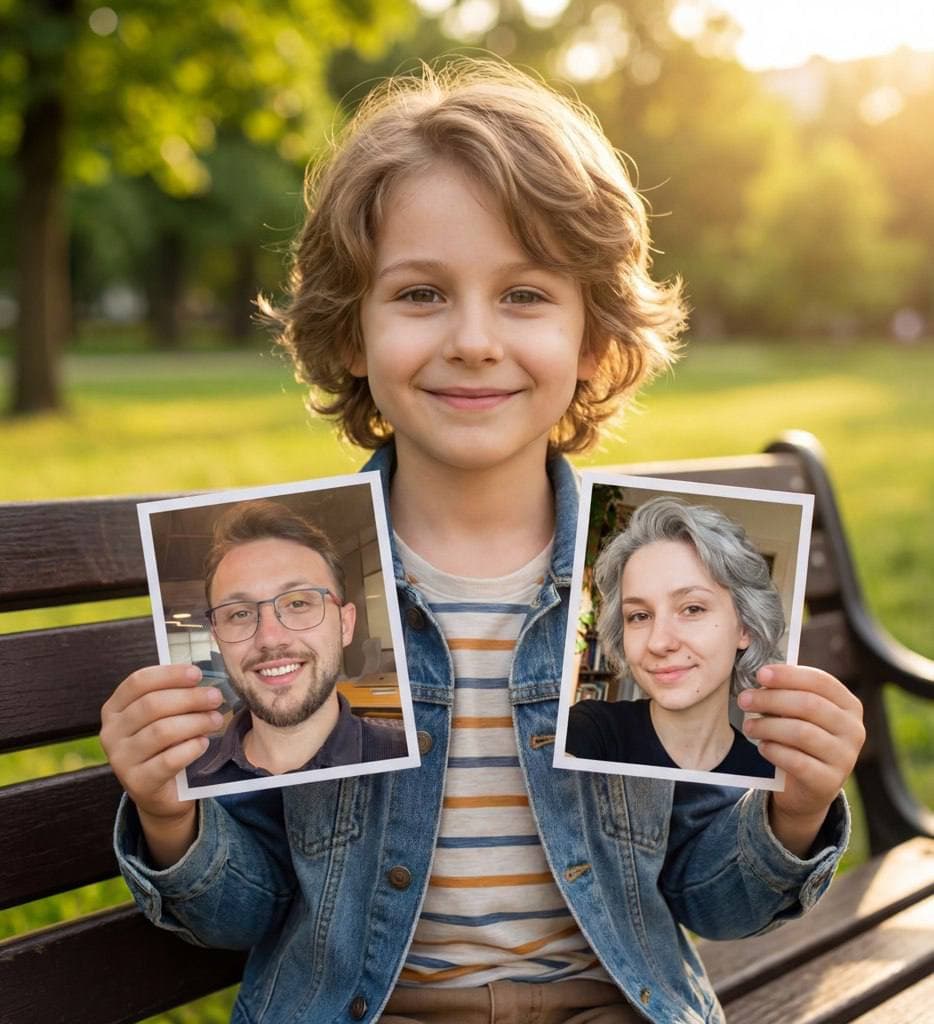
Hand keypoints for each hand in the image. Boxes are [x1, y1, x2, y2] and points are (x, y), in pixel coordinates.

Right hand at [100, 664, 223, 865]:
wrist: (160, 793)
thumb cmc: (164, 745)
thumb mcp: (162, 716)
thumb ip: (172, 694)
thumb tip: (199, 674)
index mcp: (114, 709)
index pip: (139, 682)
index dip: (170, 674)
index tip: (197, 673)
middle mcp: (111, 733)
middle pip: (152, 705)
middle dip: (190, 698)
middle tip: (216, 697)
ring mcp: (120, 759)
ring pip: (162, 731)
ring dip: (195, 721)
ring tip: (216, 720)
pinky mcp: (137, 782)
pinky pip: (169, 760)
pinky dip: (191, 748)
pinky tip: (204, 743)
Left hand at [738, 664, 864, 857]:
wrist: (807, 787)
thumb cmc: (799, 738)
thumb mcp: (800, 714)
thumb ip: (789, 693)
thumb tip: (761, 675)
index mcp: (849, 706)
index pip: (821, 681)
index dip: (789, 675)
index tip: (760, 674)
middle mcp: (853, 730)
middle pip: (809, 705)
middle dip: (771, 699)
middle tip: (744, 699)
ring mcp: (845, 758)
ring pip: (801, 732)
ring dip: (768, 726)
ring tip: (749, 726)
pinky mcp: (829, 782)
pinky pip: (797, 761)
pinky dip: (774, 751)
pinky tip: (762, 746)